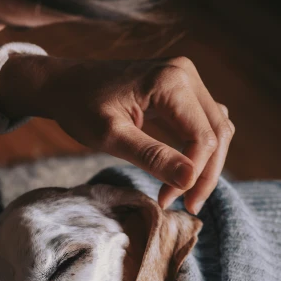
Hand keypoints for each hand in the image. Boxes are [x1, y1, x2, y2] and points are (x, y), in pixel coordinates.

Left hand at [0, 55, 233, 213]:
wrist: (62, 84)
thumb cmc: (79, 107)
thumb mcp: (110, 136)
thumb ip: (151, 156)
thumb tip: (190, 179)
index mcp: (170, 81)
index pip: (202, 137)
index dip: (192, 175)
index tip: (167, 200)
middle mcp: (185, 74)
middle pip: (218, 132)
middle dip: (206, 174)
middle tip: (188, 206)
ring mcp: (185, 78)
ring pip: (216, 128)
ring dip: (207, 163)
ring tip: (185, 192)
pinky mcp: (181, 88)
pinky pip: (204, 121)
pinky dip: (199, 148)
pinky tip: (182, 170)